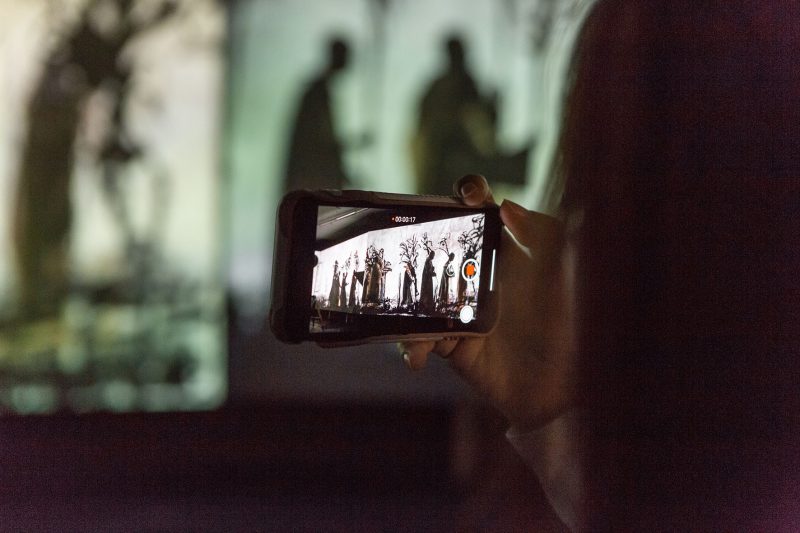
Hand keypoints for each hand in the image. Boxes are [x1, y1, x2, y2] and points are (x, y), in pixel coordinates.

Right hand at [401, 175, 576, 431]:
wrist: (566, 391)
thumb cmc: (573, 328)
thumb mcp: (567, 274)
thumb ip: (544, 233)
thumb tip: (505, 205)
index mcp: (507, 251)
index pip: (480, 213)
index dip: (468, 195)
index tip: (465, 197)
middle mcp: (480, 275)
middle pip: (438, 244)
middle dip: (416, 239)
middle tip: (408, 245)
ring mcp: (462, 309)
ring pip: (418, 290)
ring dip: (402, 297)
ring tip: (404, 310)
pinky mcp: (451, 343)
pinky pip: (418, 337)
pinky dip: (409, 345)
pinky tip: (415, 355)